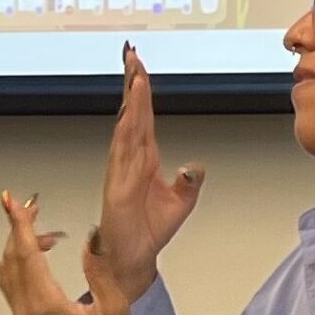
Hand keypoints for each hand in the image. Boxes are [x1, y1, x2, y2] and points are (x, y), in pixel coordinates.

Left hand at [0, 191, 142, 314]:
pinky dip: (20, 263)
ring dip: (20, 246)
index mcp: (46, 304)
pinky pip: (13, 284)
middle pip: (13, 258)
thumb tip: (92, 237)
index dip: (21, 225)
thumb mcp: (114, 307)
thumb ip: (100, 269)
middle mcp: (27, 309)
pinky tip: (39, 256)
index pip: (27, 254)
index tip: (15, 203)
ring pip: (9, 271)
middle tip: (32, 207)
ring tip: (44, 231)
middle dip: (19, 229)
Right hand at [98, 42, 204, 298]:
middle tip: (132, 56)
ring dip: (131, 101)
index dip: (142, 92)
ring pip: (128, 126)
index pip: (144, 117)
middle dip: (133, 84)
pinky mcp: (119, 185)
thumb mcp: (182, 201)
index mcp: (146, 159)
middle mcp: (132, 159)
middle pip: (133, 113)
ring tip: (133, 75)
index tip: (139, 68)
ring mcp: (123, 170)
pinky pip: (123, 153)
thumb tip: (194, 165)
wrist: (134, 257)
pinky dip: (126, 132)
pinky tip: (129, 115)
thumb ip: (189, 181)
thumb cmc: (150, 229)